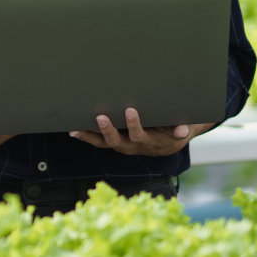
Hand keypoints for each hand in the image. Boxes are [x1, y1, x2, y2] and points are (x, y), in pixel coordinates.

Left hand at [68, 107, 211, 156]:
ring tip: (76, 129)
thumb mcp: (182, 129)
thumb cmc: (174, 129)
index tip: (131, 111)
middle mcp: (133, 146)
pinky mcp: (114, 142)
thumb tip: (181, 130)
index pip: (140, 135)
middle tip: (101, 117)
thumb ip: (182, 129)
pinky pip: (98, 142)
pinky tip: (73, 130)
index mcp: (149, 141)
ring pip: (104, 143)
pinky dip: (86, 137)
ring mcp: (122, 145)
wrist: (170, 142)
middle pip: (117, 141)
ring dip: (89, 136)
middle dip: (108, 130)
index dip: (134, 125)